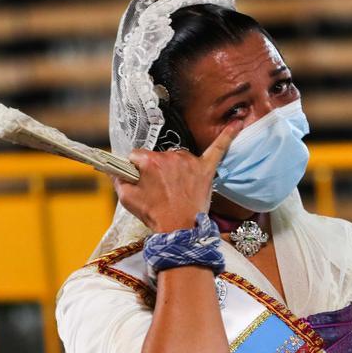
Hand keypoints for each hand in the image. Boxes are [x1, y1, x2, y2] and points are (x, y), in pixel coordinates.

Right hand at [114, 122, 241, 232]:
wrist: (180, 230)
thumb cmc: (154, 215)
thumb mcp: (126, 198)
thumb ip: (117, 178)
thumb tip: (113, 167)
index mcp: (148, 161)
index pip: (136, 155)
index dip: (136, 169)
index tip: (139, 180)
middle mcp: (169, 156)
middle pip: (158, 156)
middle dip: (156, 170)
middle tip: (159, 190)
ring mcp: (189, 161)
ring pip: (177, 156)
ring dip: (175, 168)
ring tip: (176, 189)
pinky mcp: (205, 169)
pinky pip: (218, 149)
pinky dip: (228, 135)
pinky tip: (238, 122)